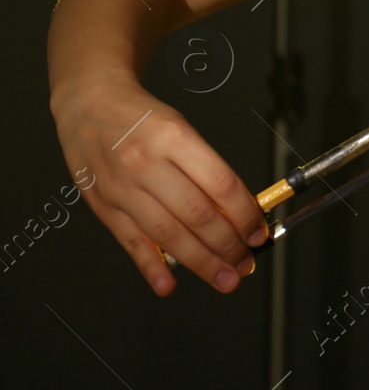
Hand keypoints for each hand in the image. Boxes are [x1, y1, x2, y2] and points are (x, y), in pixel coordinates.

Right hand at [50, 76, 268, 295]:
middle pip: (197, 214)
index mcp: (174, 137)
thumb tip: (238, 211)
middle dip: (228, 245)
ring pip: (168, 234)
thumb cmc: (143, 118)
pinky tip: (169, 285)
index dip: (245, 213)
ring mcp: (121, 188)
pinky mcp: (103, 207)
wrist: (89, 104)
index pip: (220, 183)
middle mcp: (145, 164)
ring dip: (202, 263)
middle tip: (246, 263)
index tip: (259, 231)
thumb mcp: (182, 129)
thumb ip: (206, 168)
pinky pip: (131, 242)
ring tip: (225, 279)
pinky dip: (151, 268)